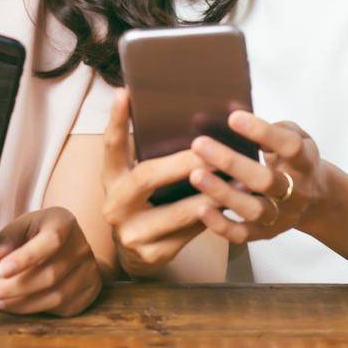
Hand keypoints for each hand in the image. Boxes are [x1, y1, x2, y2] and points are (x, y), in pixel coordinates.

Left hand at [0, 207, 102, 316]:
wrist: (73, 246)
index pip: (50, 241)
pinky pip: (58, 308)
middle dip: (9, 288)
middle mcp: (81, 248)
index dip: (26, 257)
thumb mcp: (24, 226)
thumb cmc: (41, 233)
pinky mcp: (87, 293)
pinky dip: (31, 309)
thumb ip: (7, 238)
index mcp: (65, 223)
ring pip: (53, 296)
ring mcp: (87, 273)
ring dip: (18, 302)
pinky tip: (11, 304)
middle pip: (47, 275)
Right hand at [100, 90, 219, 276]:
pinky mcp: (153, 254)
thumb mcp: (136, 176)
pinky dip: (213, 216)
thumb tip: (180, 115)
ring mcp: (132, 233)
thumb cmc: (144, 200)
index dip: (116, 120)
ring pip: (177, 212)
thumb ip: (148, 153)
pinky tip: (232, 204)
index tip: (125, 93)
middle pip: (147, 177)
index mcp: (111, 178)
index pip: (111, 145)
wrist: (134, 251)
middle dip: (182, 162)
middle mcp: (115, 206)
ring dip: (209, 193)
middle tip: (210, 147)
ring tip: (236, 177)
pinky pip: (190, 233)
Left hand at [188, 111, 325, 243]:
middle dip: (231, 162)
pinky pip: (243, 235)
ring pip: (254, 209)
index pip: (288, 146)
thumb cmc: (294, 158)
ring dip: (222, 193)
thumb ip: (267, 125)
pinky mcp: (267, 233)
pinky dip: (221, 225)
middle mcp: (297, 191)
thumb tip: (231, 109)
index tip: (233, 118)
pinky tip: (200, 209)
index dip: (262, 132)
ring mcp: (282, 215)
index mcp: (305, 162)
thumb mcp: (292, 136)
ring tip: (196, 175)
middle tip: (199, 144)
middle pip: (265, 180)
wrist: (316, 199)